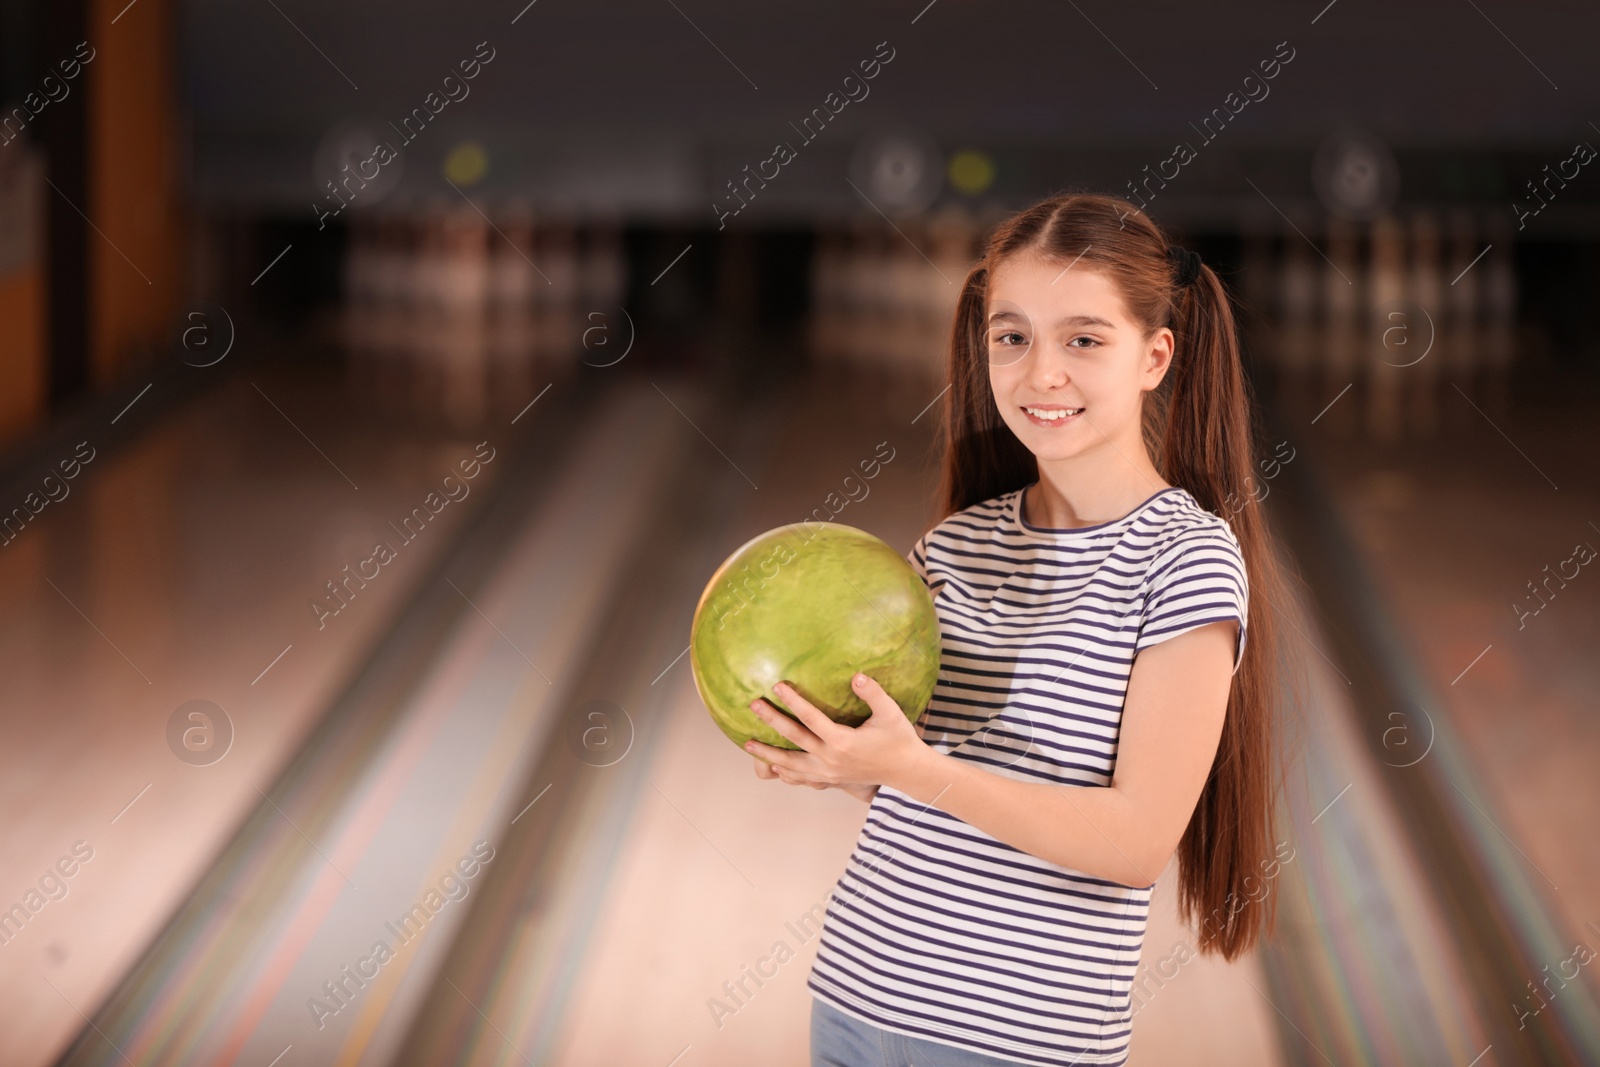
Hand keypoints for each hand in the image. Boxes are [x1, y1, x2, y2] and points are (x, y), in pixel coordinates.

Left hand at [743, 672, 926, 792]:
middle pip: (794, 738)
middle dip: (772, 721)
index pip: (811, 718)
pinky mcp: (830, 781)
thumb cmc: (899, 739)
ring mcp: (828, 773)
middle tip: (753, 706)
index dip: (793, 701)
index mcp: (843, 741)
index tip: (776, 686)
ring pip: (791, 764)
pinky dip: (785, 772)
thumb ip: (873, 693)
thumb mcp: (890, 713)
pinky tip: (773, 765)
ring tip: (748, 743)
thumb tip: (856, 675)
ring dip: (768, 753)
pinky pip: (802, 778)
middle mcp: (831, 759)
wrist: (906, 772)